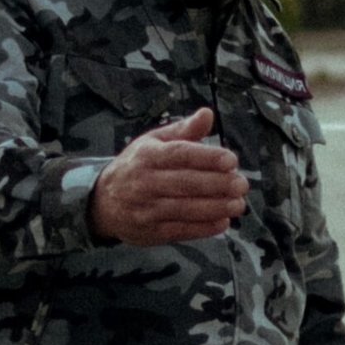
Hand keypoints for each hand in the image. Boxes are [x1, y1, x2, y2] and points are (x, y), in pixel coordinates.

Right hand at [90, 107, 247, 244]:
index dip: (207, 157)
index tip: (231, 160)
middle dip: (217, 184)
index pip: (179, 154)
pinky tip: (223, 222)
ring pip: (184, 208)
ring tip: (238, 204)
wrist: (103, 202)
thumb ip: (184, 131)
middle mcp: (145, 182)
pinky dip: (203, 228)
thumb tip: (208, 114)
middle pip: (185, 183)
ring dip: (215, 207)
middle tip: (241, 184)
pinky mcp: (151, 231)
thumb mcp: (154, 143)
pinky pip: (180, 230)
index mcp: (147, 155)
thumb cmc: (137, 167)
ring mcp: (146, 209)